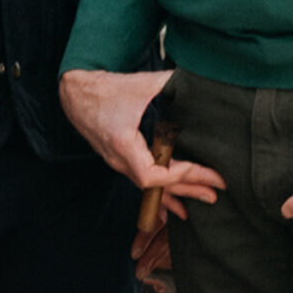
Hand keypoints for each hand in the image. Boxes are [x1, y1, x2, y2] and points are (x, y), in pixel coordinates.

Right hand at [59, 69, 225, 250]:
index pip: (153, 174)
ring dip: (178, 193)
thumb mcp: (141, 84)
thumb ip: (171, 83)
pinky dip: (161, 195)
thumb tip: (199, 82)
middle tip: (216, 192)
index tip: (207, 173)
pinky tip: (174, 209)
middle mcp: (119, 159)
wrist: (76, 94)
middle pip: (155, 186)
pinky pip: (143, 182)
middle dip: (188, 188)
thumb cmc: (105, 89)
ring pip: (150, 187)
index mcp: (122, 143)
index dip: (181, 176)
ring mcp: (118, 163)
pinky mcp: (120, 161)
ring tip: (204, 198)